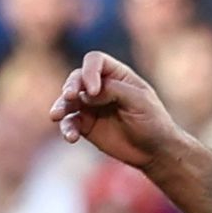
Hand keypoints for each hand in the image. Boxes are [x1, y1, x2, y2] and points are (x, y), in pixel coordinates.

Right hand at [50, 51, 183, 175]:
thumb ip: (114, 90)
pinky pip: (69, 123)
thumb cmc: (154, 122)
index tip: (93, 90)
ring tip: (56, 116)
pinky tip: (71, 137)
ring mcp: (90, 105)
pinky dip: (66, 128)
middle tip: (70, 96)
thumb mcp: (141, 102)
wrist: (155, 151)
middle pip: (76, 78)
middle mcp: (100, 87)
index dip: (90, 71)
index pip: (95, 61)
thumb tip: (87, 93)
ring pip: (67, 100)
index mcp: (117, 75)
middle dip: (70, 86)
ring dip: (60, 106)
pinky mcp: (84, 124)